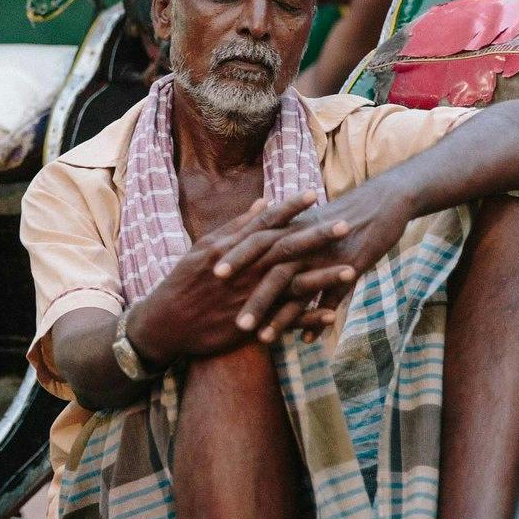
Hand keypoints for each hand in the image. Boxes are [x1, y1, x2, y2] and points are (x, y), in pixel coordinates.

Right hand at [133, 195, 342, 362]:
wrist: (166, 323)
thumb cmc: (185, 282)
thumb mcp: (205, 247)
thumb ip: (236, 226)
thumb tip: (263, 203)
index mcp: (231, 248)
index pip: (266, 223)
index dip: (290, 208)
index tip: (315, 195)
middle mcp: (243, 271)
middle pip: (285, 249)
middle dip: (316, 237)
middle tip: (346, 225)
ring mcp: (248, 297)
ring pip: (291, 285)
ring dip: (322, 278)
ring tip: (351, 270)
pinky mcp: (249, 324)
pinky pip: (284, 321)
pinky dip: (308, 318)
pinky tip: (332, 314)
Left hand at [214, 184, 416, 343]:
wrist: (381, 203)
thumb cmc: (338, 214)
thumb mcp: (305, 221)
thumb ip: (280, 233)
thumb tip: (254, 243)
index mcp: (289, 227)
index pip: (253, 242)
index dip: (232, 258)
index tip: (208, 278)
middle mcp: (303, 242)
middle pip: (270, 270)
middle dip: (250, 296)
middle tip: (231, 321)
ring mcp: (326, 256)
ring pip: (298, 288)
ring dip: (280, 315)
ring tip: (263, 339)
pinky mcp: (350, 268)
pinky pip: (331, 298)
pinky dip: (319, 318)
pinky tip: (308, 339)